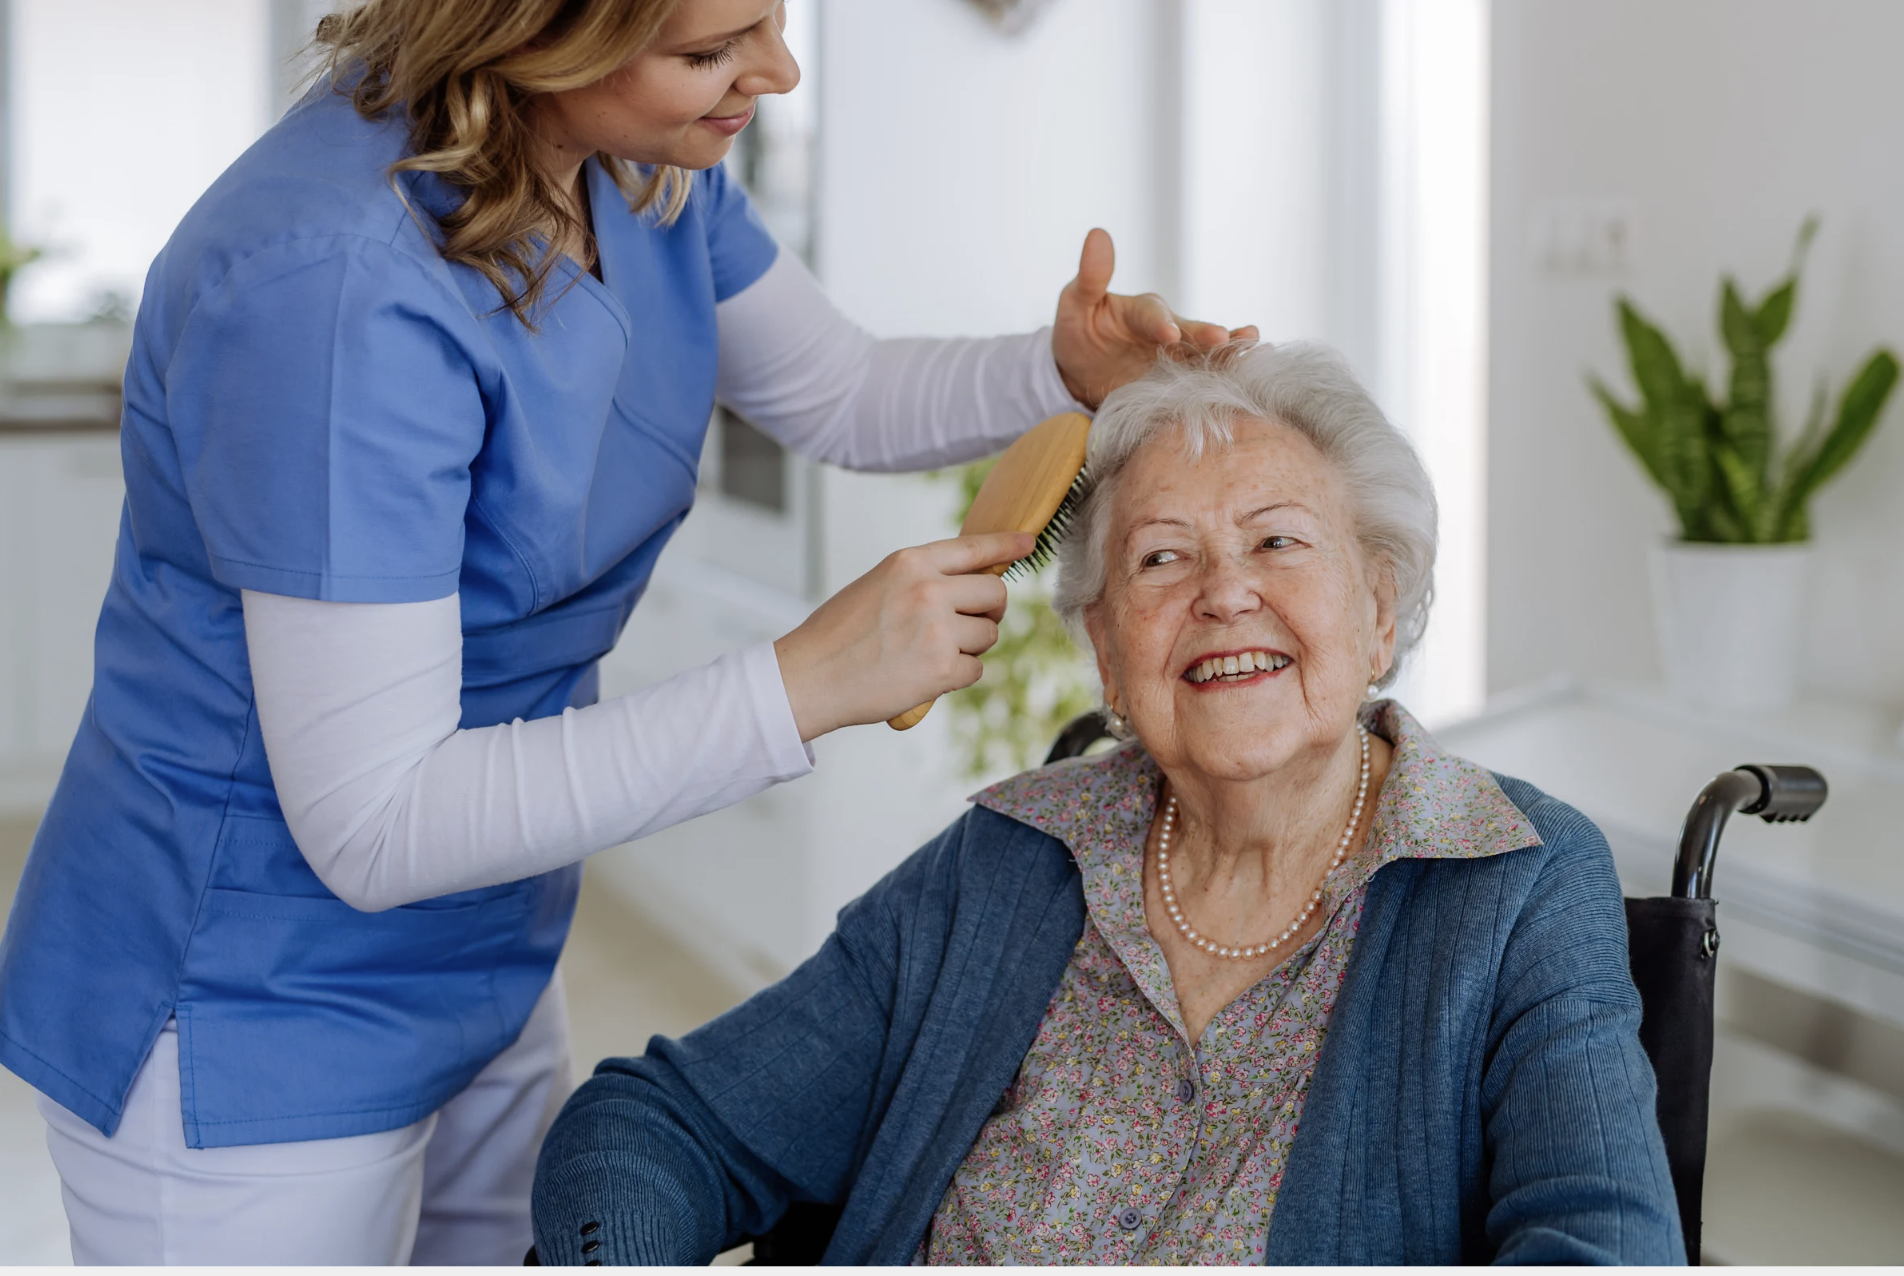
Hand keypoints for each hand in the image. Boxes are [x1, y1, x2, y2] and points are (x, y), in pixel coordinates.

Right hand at [773, 531, 1034, 739]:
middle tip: (968, 624)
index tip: (1027, 543)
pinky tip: (924, 675)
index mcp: (909, 562)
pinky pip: (976, 669)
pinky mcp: (943, 668)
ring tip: (930, 653)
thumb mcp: (877, 585)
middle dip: (989, 611)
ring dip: (970, 647)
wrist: (809, 677)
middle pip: (995, 594)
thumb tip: (967, 585)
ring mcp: (938, 629)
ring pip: (989, 634)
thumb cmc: (838, 635)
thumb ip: (920, 579)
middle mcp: (928, 590)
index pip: (973, 547)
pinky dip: (957, 676)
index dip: (1007, 544)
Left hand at [1051, 228, 1259, 408]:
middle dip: (1207, 336)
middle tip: (1224, 339)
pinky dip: (1224, 381)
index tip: (1168, 334)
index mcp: (1143, 311)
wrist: (1081, 372)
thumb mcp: (1076, 303)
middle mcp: (1169, 331)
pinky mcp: (1178, 385)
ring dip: (1230, 354)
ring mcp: (1177, 359)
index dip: (1161, 323)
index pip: (1153, 315)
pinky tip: (1250, 380)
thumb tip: (1097, 234)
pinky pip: (1202, 383)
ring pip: (1206, 356)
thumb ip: (1091, 277)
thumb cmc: (1080, 330)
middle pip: (1191, 334)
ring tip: (1257, 350)